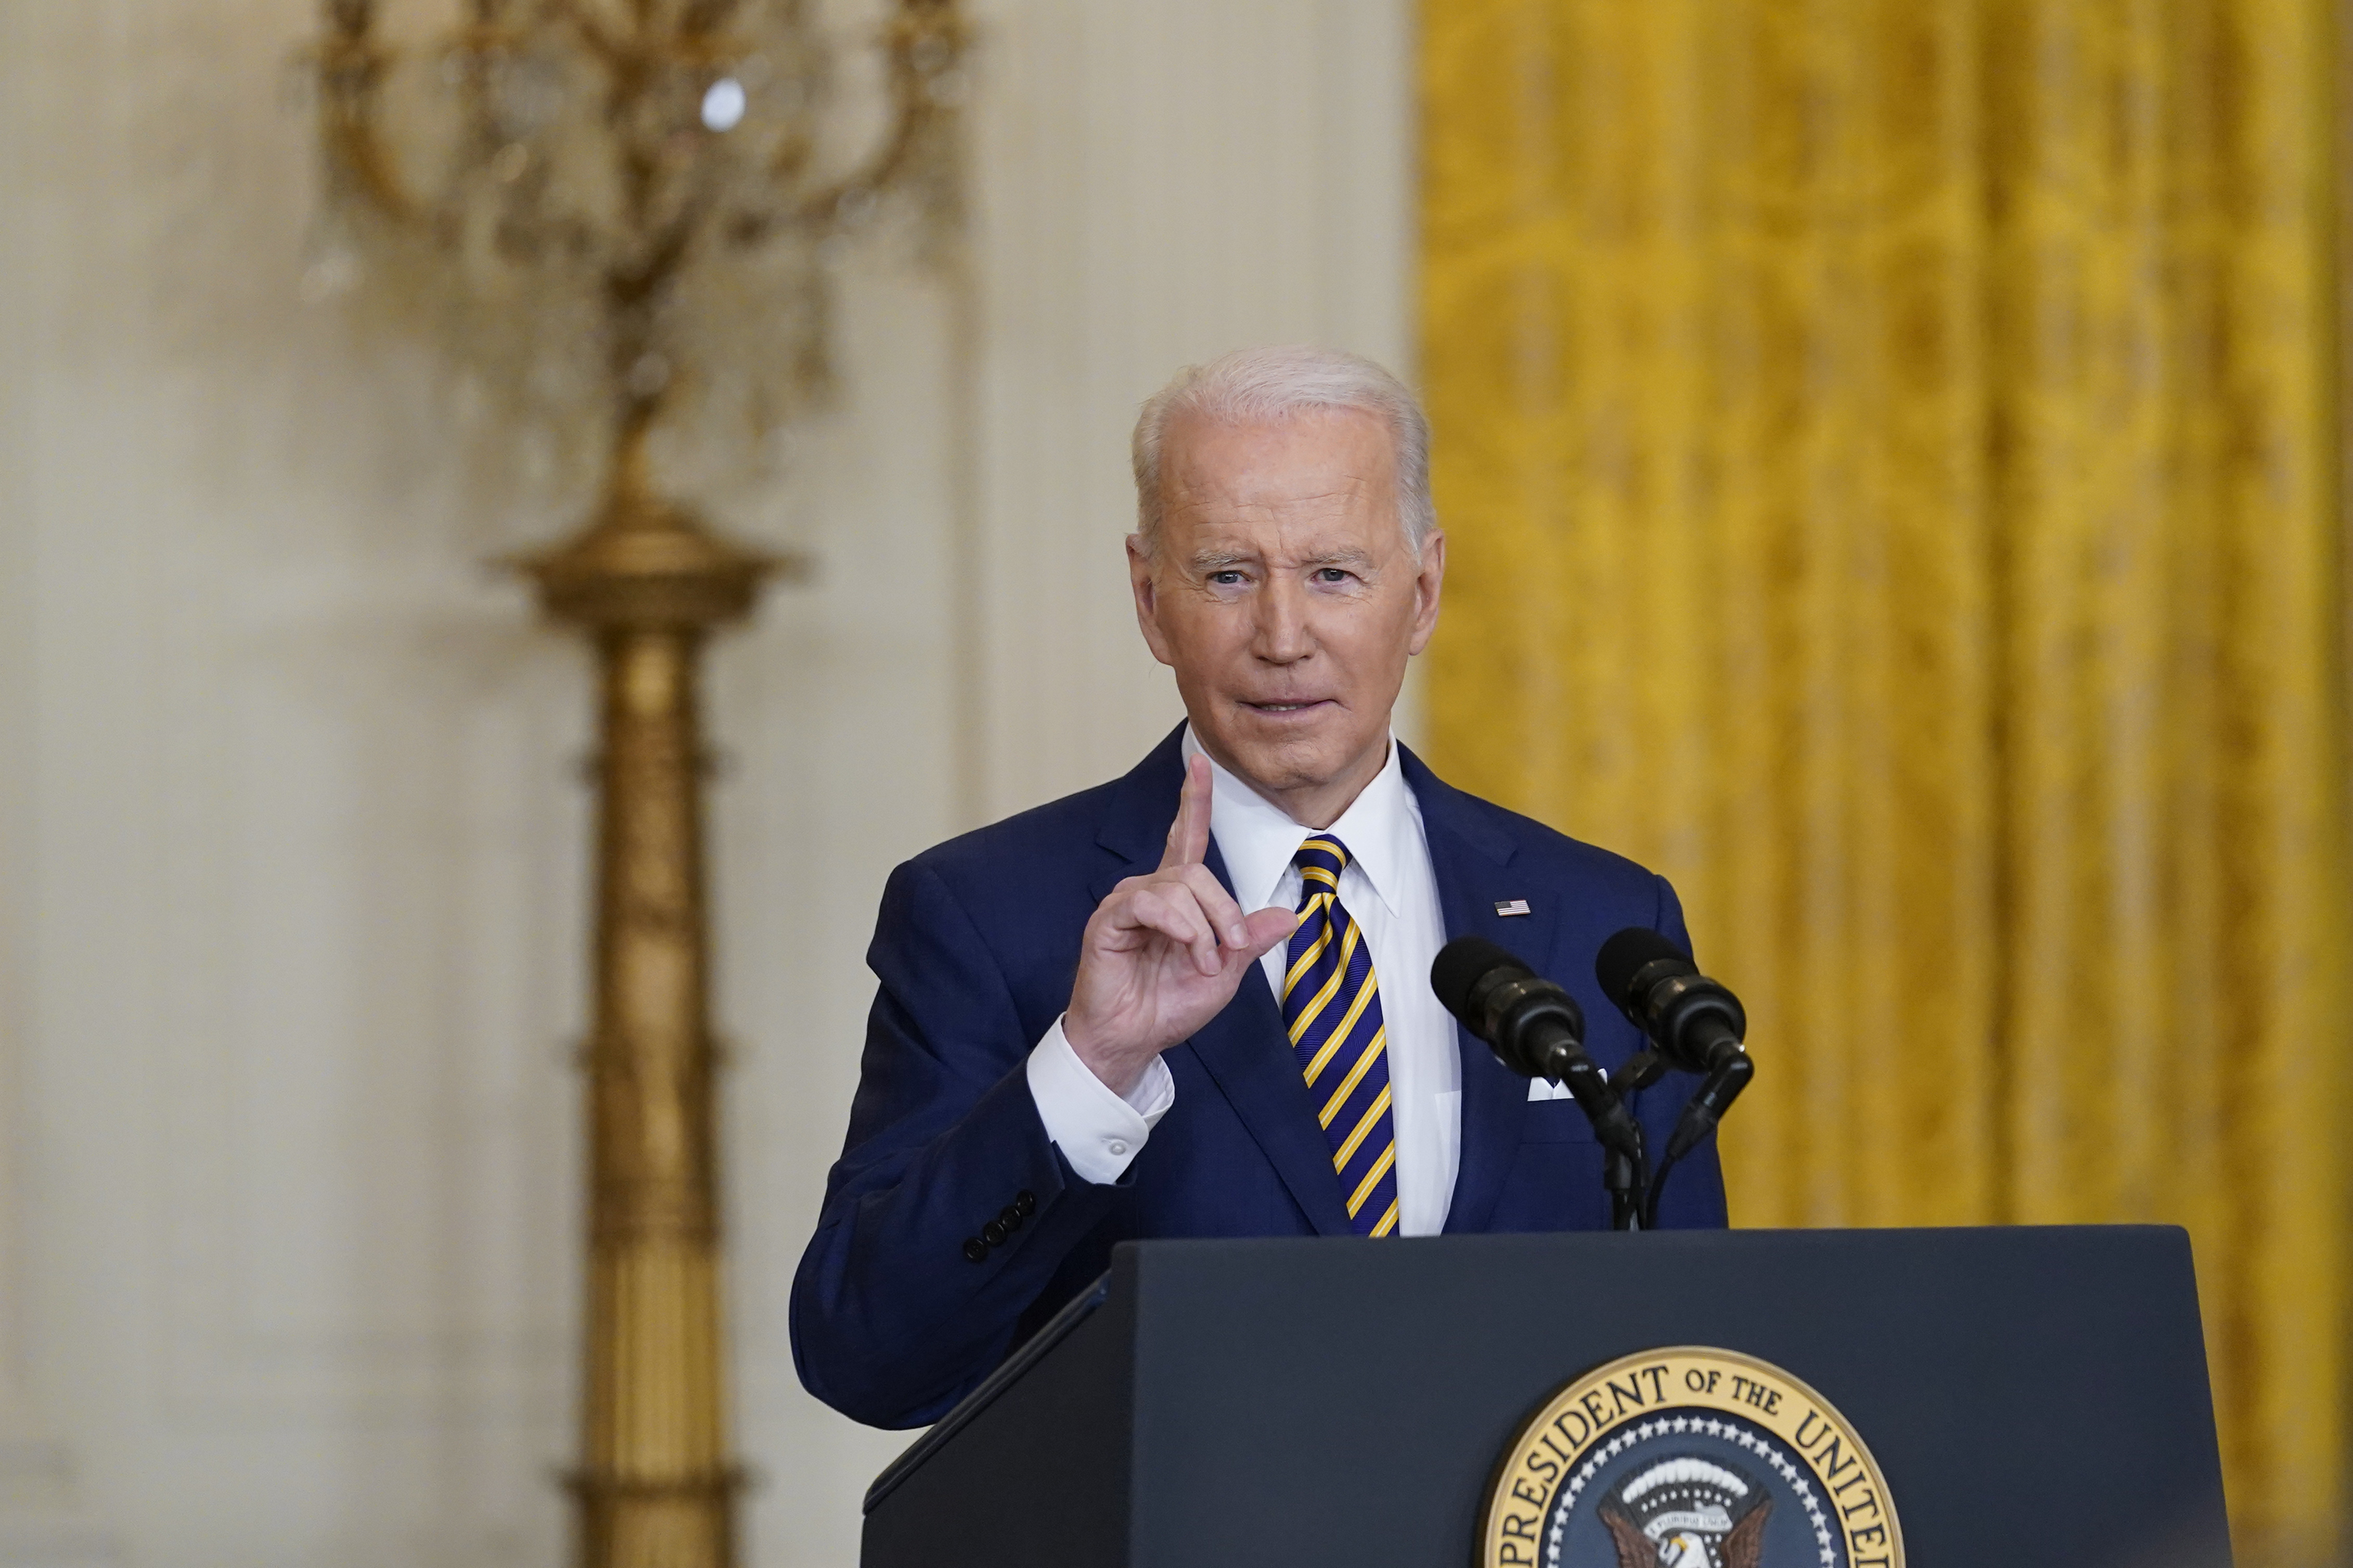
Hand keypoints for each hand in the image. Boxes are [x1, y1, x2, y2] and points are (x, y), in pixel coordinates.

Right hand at [1064, 753, 1297, 1095]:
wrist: (1133, 1040)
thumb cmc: (1170, 1006)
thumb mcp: (1226, 972)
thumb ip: (1250, 940)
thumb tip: (1291, 914)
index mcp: (1177, 897)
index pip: (1186, 836)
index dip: (1194, 799)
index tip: (1200, 761)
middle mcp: (1150, 891)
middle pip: (1197, 871)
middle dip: (1224, 911)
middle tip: (1229, 951)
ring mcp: (1128, 903)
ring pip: (1179, 887)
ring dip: (1203, 927)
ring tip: (1204, 963)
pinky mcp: (1109, 919)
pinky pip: (1151, 902)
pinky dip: (1179, 925)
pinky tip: (1187, 949)